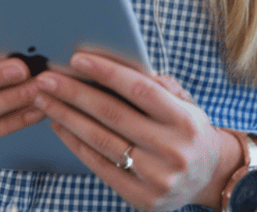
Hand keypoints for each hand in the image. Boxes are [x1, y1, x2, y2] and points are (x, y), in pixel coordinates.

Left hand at [33, 52, 242, 211]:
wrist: (210, 176)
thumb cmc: (188, 128)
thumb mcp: (184, 100)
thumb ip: (155, 84)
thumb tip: (114, 67)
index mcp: (184, 119)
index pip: (139, 89)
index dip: (106, 72)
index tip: (77, 59)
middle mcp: (171, 149)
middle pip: (113, 115)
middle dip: (74, 94)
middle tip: (46, 78)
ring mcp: (156, 177)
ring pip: (101, 141)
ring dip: (67, 118)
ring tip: (45, 100)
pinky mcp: (141, 198)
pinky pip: (101, 166)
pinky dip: (76, 145)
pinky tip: (61, 126)